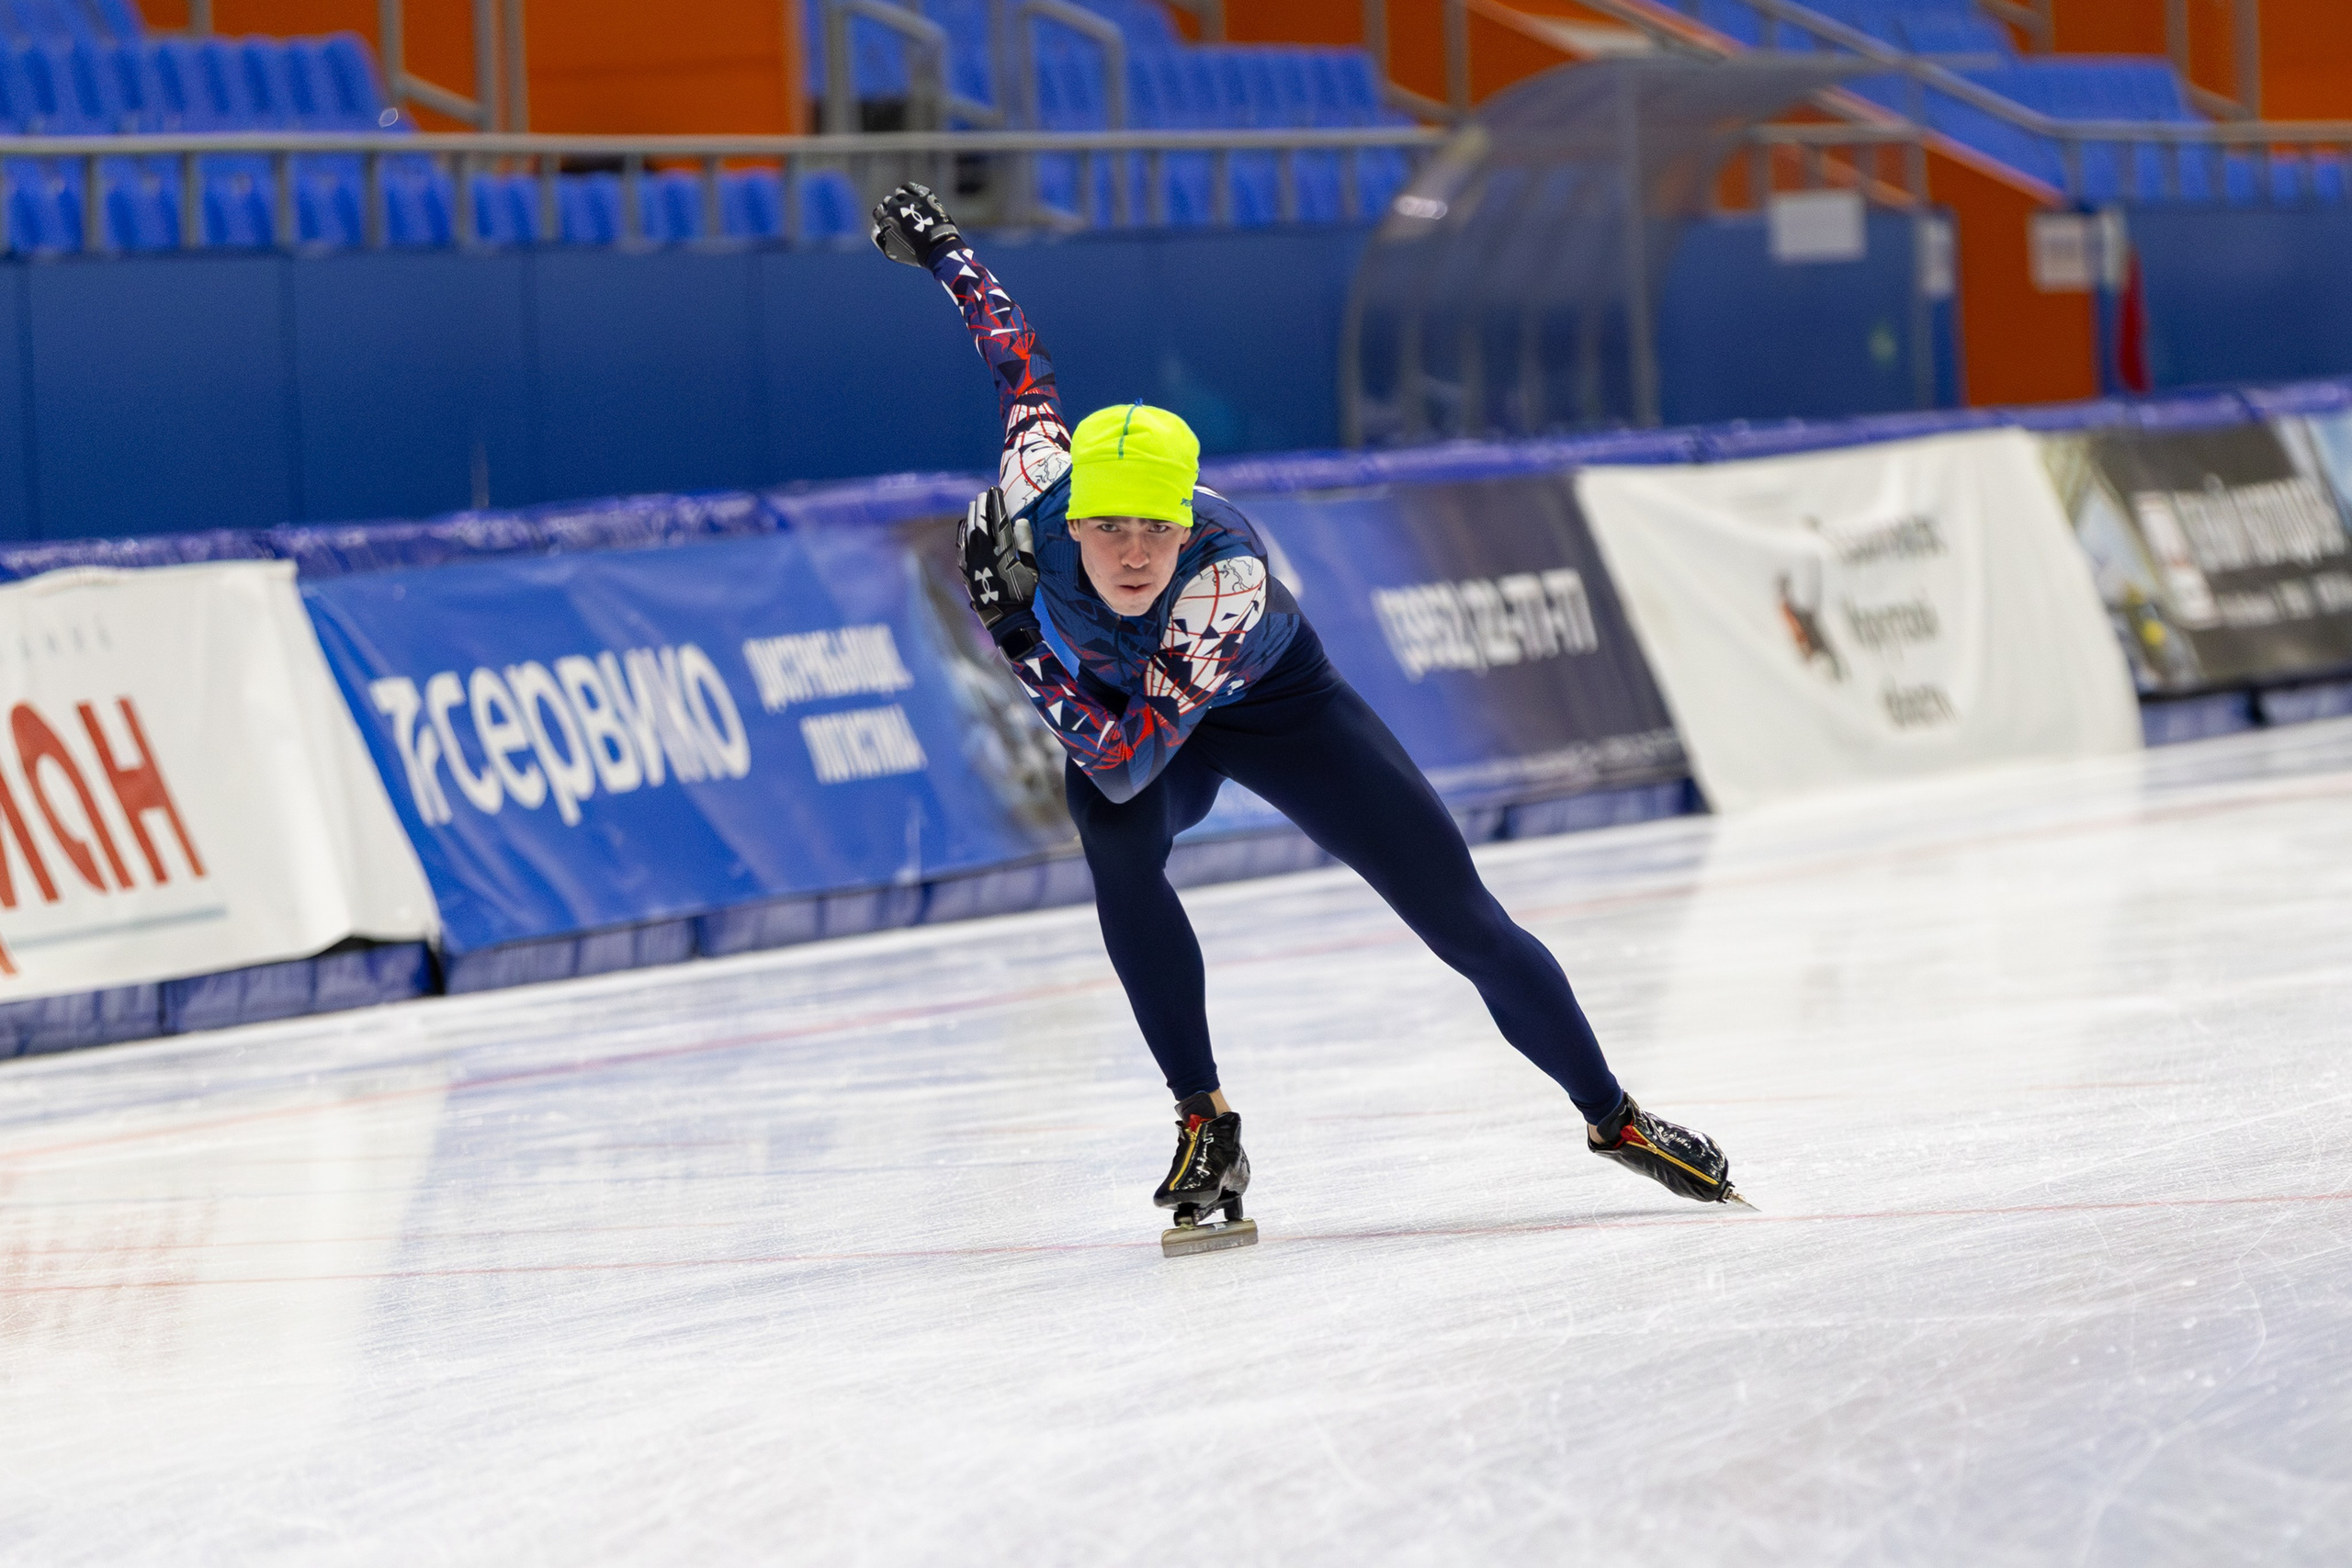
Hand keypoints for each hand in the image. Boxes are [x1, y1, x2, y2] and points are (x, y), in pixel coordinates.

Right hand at [871, 181, 962, 268]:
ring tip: (906, 205)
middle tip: (899, 215)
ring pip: (899, 193)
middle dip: (891, 208)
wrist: (938, 246)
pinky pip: (910, 187)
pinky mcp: (922, 195)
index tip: (888, 220)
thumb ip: (879, 239)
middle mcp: (895, 206)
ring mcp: (909, 199)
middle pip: (888, 201)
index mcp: (887, 218)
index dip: (882, 216)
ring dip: (900, 198)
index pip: (878, 212)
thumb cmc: (915, 252)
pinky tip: (910, 195)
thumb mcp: (892, 252)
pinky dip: (908, 190)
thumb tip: (875, 227)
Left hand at [960, 486, 1036, 633]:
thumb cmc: (1021, 593)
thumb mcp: (1031, 570)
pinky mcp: (966, 568)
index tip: (996, 491)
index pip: (999, 521)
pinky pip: (961, 545)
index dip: (997, 504)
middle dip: (982, 505)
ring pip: (969, 531)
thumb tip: (1020, 521)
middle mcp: (986, 553)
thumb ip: (1025, 544)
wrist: (1003, 615)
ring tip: (974, 503)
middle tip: (984, 494)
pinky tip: (964, 523)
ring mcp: (973, 560)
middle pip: (982, 522)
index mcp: (1004, 552)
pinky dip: (962, 532)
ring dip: (972, 515)